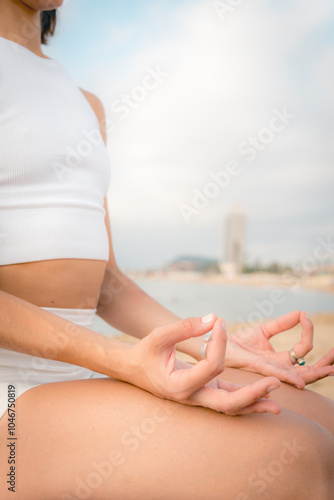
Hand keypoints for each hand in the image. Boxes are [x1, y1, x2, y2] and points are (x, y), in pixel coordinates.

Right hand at [125, 314, 280, 415]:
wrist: (133, 370)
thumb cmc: (144, 353)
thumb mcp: (159, 336)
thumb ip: (184, 326)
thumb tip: (213, 318)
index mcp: (178, 385)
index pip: (211, 366)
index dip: (220, 343)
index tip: (220, 322)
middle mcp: (191, 397)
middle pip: (227, 402)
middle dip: (252, 393)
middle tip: (274, 381)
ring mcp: (199, 398)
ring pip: (231, 407)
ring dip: (254, 402)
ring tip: (277, 402)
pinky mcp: (204, 393)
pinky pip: (228, 399)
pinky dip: (246, 398)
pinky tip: (264, 396)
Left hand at [226, 310, 333, 387]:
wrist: (216, 343)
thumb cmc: (239, 342)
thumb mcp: (265, 330)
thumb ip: (283, 323)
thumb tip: (302, 312)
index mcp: (280, 358)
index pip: (304, 348)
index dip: (308, 331)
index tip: (305, 315)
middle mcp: (277, 366)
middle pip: (308, 369)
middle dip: (326, 363)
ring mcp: (269, 370)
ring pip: (299, 376)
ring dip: (316, 373)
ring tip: (331, 368)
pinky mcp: (256, 367)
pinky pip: (275, 374)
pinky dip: (289, 377)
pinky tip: (300, 381)